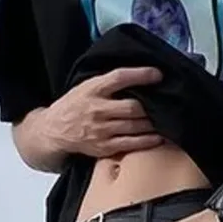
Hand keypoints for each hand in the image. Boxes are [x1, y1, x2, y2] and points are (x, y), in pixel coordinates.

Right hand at [40, 67, 164, 159]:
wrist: (55, 130)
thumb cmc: (75, 105)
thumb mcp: (86, 87)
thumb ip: (108, 83)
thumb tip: (137, 77)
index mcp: (93, 90)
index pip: (119, 78)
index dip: (141, 75)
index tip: (158, 74)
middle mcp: (98, 110)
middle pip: (132, 106)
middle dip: (151, 105)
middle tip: (166, 102)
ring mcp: (101, 130)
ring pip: (135, 125)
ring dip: (154, 123)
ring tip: (167, 118)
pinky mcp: (104, 147)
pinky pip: (131, 144)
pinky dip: (148, 140)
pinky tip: (159, 137)